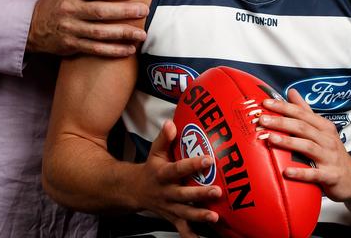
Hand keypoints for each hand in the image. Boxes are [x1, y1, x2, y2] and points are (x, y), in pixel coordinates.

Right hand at [26, 0, 148, 56]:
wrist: (32, 25)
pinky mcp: (71, 45)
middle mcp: (69, 9)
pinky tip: (129, 49)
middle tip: (145, 10)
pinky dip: (112, 50)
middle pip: (100, 12)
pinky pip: (95, 49)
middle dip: (124, 12)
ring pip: (99, 33)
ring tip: (142, 33)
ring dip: (122, 34)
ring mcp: (70, 29)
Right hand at [134, 120, 220, 237]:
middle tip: (217, 191)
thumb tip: (171, 123)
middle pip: (184, 195)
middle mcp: (166, 192)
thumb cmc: (151, 169)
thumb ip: (164, 138)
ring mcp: (169, 207)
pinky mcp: (172, 218)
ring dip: (200, 216)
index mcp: (163, 174)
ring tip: (214, 216)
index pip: (179, 168)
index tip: (208, 159)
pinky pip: (182, 229)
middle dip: (200, 194)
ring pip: (185, 213)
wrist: (134, 190)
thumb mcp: (155, 152)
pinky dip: (191, 236)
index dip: (193, 164)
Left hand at [259, 90, 350, 202]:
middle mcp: (327, 140)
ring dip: (289, 142)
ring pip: (308, 147)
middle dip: (282, 122)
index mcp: (324, 127)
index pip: (302, 113)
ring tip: (270, 139)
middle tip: (262, 120)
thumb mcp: (322, 130)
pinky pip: (314, 174)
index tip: (266, 104)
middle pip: (303, 127)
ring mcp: (330, 157)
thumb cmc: (333, 153)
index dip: (284, 107)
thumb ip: (306, 112)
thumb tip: (291, 91)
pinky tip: (286, 171)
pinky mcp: (330, 176)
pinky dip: (300, 172)